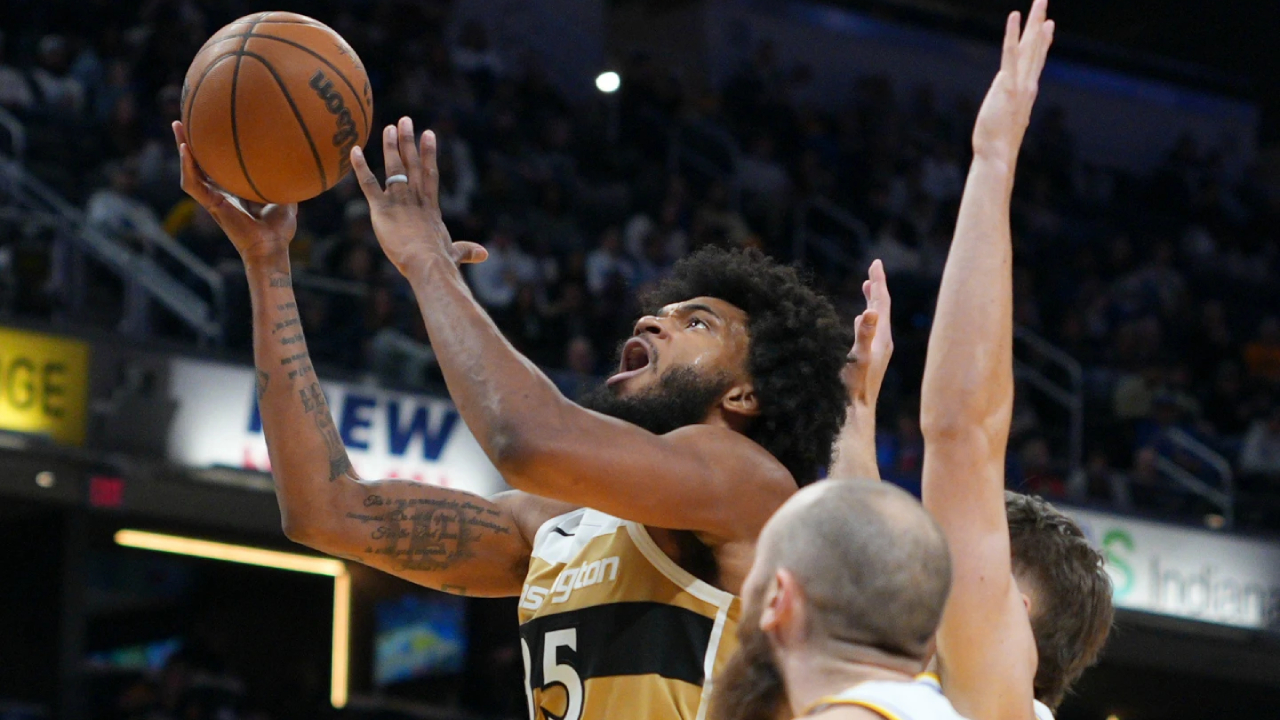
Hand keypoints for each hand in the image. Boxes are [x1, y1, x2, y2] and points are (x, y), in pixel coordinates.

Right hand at [172, 121, 296, 262]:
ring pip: (190, 170)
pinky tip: (185, 149)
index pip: (219, 165)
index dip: (213, 148)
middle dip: (191, 141)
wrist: (271, 248)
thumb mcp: (285, 196)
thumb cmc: (279, 228)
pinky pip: (193, 184)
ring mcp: (214, 198)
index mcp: (235, 190)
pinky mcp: (211, 205)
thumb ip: (285, 178)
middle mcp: (221, 192)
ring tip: (178, 127)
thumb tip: (297, 157)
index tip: (212, 126)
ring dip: (182, 149)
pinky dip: (187, 167)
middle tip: (186, 120)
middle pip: (200, 163)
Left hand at [351, 117, 486, 275]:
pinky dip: (361, 167)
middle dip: (409, 141)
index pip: (430, 174)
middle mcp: (416, 199)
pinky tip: (355, 150)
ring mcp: (399, 201)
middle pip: (412, 164)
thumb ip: (466, 251)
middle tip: (405, 121)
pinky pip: (369, 184)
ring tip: (388, 128)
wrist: (428, 263)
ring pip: (394, 168)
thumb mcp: (454, 253)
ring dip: (390, 146)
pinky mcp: (382, 209)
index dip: (428, 153)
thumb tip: (484, 255)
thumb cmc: (441, 261)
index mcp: (430, 208)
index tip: (429, 134)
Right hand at [842, 259, 893, 408]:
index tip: (875, 262)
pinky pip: (871, 332)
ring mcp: (877, 352)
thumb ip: (864, 335)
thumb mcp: (858, 358)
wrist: (856, 416)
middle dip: (877, 288)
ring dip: (872, 302)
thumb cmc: (854, 388)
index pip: (882, 303)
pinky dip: (866, 319)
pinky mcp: (870, 360)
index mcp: (882, 338)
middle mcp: (883, 343)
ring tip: (868, 289)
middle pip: (883, 308)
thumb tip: (871, 311)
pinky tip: (860, 322)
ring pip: (877, 320)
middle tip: (873, 270)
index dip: (878, 282)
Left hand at [972, 0, 1054, 164]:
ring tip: (1039, 1)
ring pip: (1029, 46)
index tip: (1048, 26)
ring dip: (1034, 21)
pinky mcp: (1007, 84)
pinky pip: (1010, 53)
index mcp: (1027, 93)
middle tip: (1044, 2)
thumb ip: (1011, 114)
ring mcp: (1019, 83)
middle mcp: (1027, 85)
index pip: (1036, 63)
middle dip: (1040, 24)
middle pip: (1036, 48)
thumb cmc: (998, 146)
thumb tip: (1016, 114)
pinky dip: (1013, 34)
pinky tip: (1014, 17)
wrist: (998, 155)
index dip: (1043, 43)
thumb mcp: (1007, 124)